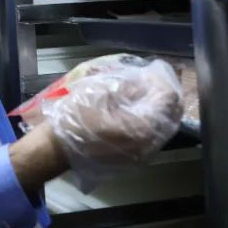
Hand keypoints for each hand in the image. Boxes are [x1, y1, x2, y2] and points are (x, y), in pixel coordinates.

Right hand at [46, 59, 183, 187]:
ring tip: (141, 92)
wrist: (56, 149)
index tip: (150, 69)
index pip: (168, 99)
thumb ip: (126, 85)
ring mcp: (143, 154)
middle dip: (163, 93)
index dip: (162, 80)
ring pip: (162, 126)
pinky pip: (151, 136)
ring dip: (156, 107)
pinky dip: (148, 119)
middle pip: (171, 114)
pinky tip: (133, 109)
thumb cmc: (75, 119)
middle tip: (149, 78)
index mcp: (143, 127)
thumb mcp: (98, 91)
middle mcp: (150, 144)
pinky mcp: (134, 159)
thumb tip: (142, 80)